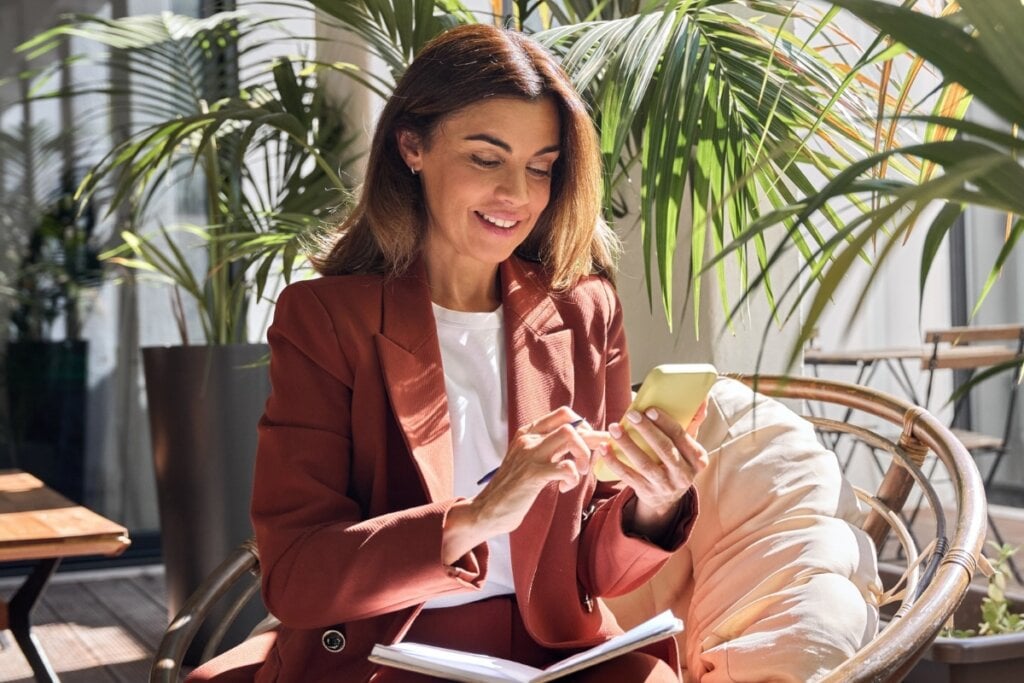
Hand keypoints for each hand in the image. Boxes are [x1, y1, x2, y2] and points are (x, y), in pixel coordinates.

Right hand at [442, 407, 605, 562]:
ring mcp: (530, 455)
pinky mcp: (533, 474)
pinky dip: (573, 478)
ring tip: (579, 473)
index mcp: (527, 433)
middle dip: (589, 440)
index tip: (587, 444)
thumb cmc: (511, 489)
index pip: (563, 414)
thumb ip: (546, 449)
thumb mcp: (526, 460)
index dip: (583, 426)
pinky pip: (567, 467)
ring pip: (570, 436)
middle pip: (570, 423)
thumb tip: (577, 443)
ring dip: (584, 455)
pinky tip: (564, 488)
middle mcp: (528, 439)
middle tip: (589, 460)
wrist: (486, 510)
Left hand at [597, 401, 708, 540]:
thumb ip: (693, 423)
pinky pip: (628, 476)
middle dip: (647, 430)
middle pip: (664, 449)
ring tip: (614, 428)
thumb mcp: (689, 447)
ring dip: (627, 444)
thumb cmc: (677, 461)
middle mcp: (683, 474)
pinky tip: (604, 448)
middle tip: (631, 415)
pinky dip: (614, 462)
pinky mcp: (646, 491)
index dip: (665, 422)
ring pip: (644, 463)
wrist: (667, 498)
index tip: (650, 409)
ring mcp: (664, 485)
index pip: (681, 436)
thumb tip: (702, 398)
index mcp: (697, 459)